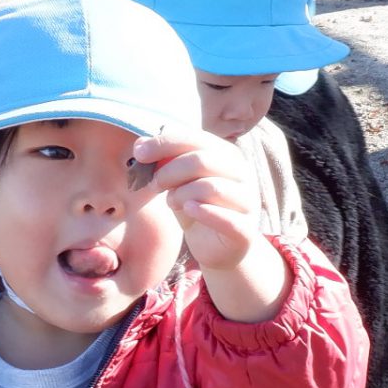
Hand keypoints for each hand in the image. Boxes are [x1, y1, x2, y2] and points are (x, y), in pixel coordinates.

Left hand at [134, 128, 289, 323]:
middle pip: (202, 160)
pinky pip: (226, 219)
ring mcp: (248, 201)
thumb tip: (139, 144)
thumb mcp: (177, 183)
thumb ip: (163, 162)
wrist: (217, 248)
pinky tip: (188, 211)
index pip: (194, 139)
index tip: (139, 153)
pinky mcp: (246, 230)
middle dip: (169, 171)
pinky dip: (203, 213)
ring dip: (182, 194)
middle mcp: (243, 174)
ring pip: (211, 187)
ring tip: (172, 202)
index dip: (164, 143)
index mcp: (227, 155)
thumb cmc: (196, 209)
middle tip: (154, 185)